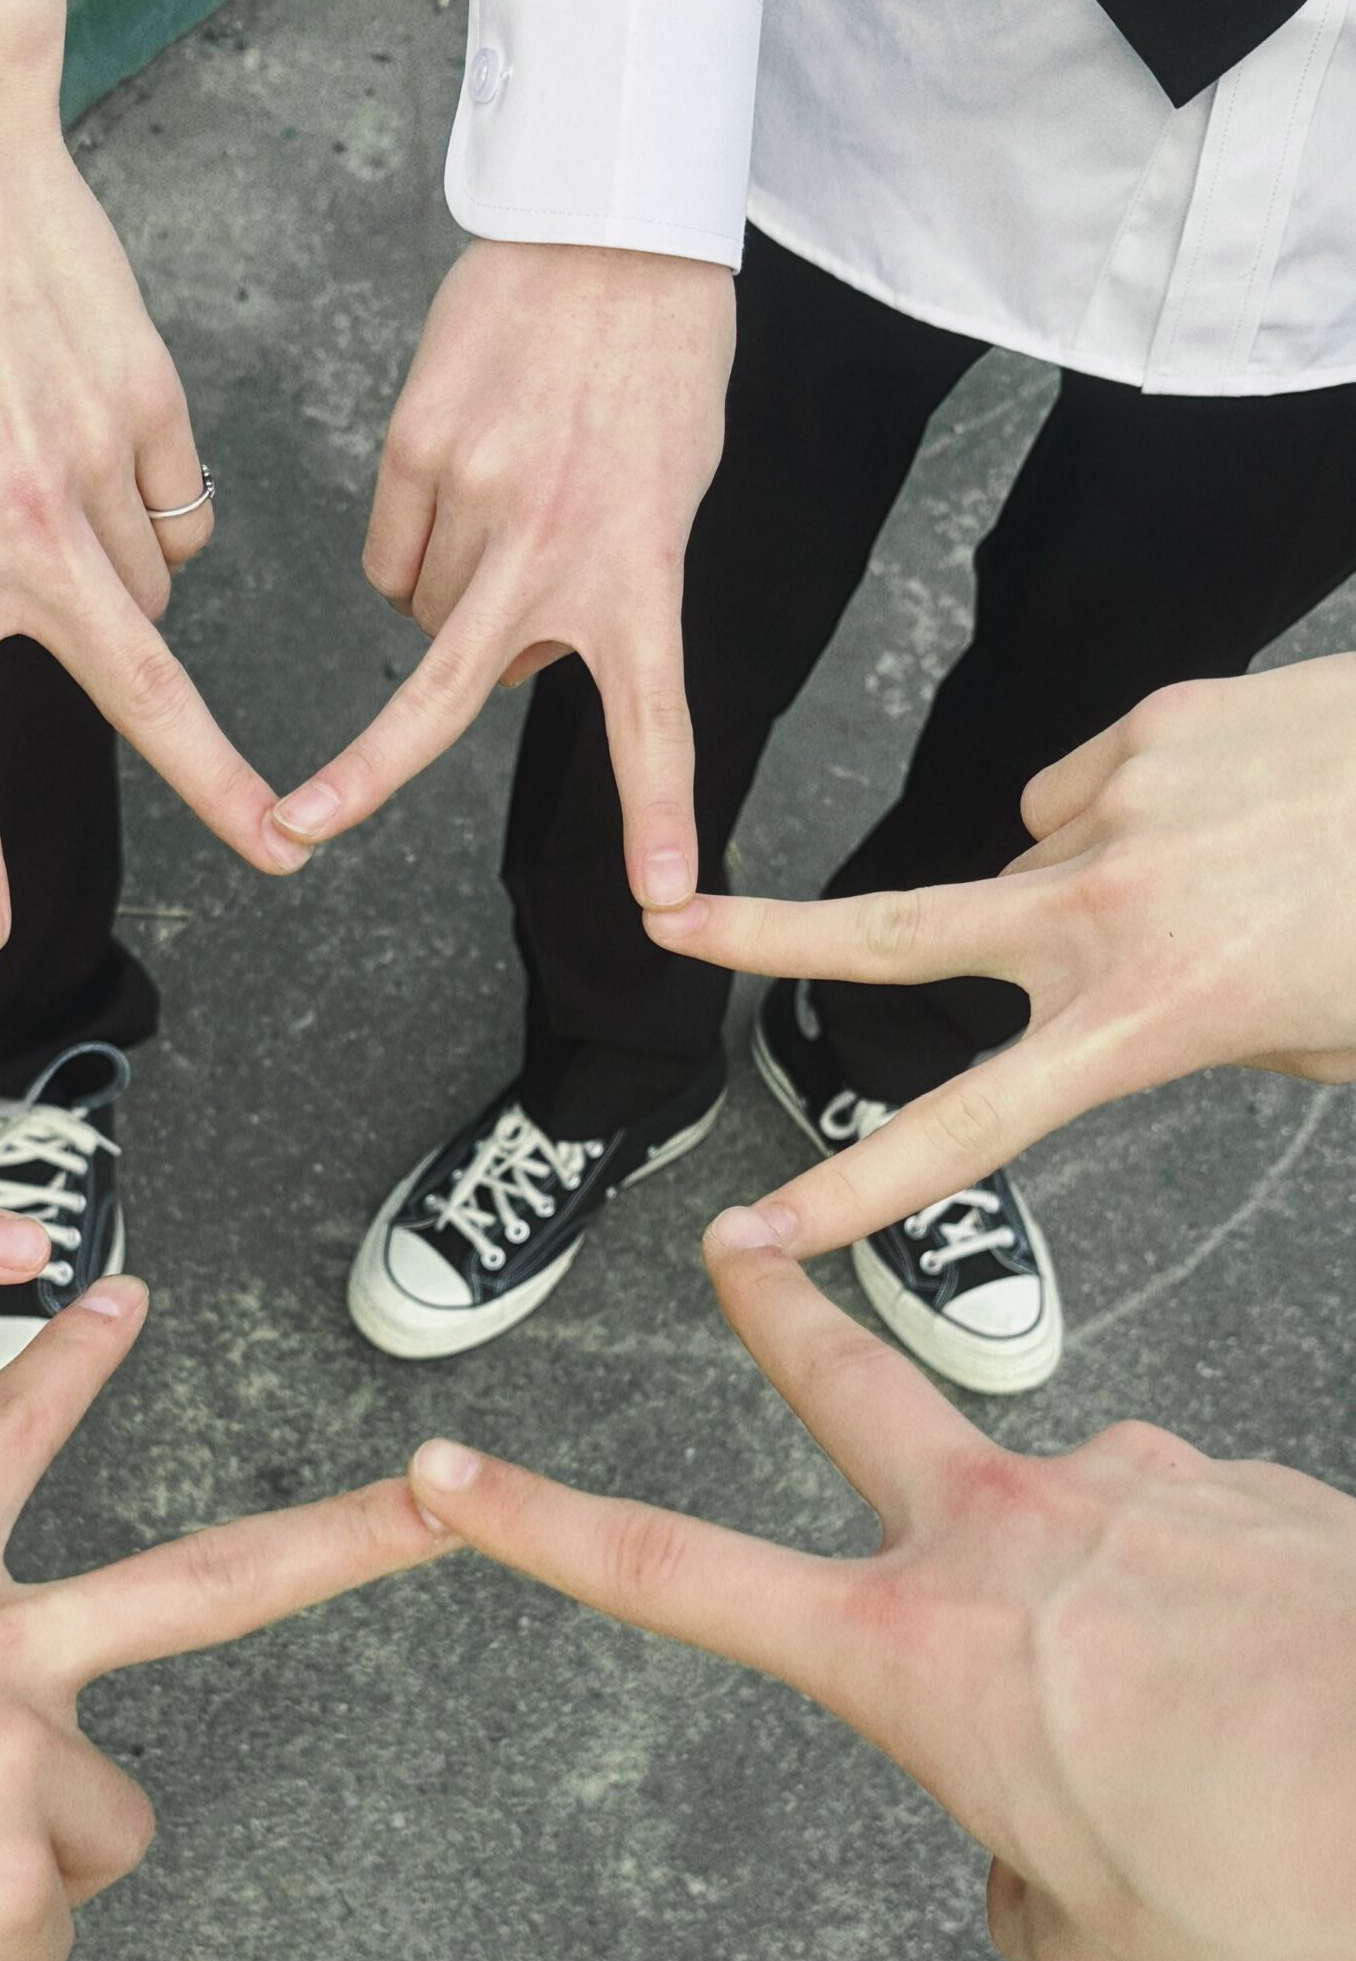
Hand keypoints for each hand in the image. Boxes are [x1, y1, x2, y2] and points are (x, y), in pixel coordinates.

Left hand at [0, 0, 304, 927]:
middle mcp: (24, 520)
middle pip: (142, 686)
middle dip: (221, 782)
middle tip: (285, 842)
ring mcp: (105, 459)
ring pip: (150, 583)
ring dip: (118, 585)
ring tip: (48, 489)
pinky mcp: (157, 398)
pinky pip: (179, 502)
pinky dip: (148, 503)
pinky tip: (91, 432)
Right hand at [271, 240, 733, 907]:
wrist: (616, 223)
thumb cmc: (657, 368)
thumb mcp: (666, 494)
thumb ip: (604, 587)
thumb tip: (507, 658)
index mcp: (641, 567)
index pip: (656, 716)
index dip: (659, 813)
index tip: (665, 902)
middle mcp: (552, 544)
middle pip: (446, 689)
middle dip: (364, 774)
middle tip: (298, 828)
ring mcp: (476, 493)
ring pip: (419, 614)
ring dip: (443, 604)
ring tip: (503, 515)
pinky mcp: (417, 443)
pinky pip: (386, 553)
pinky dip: (409, 550)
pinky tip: (455, 487)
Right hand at [408, 1216, 1355, 1960]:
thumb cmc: (1278, 1878)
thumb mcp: (1109, 1957)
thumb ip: (1030, 1903)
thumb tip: (1029, 1872)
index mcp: (918, 1652)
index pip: (675, 1571)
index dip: (541, 1524)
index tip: (448, 1468)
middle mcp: (1002, 1532)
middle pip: (848, 1382)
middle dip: (772, 1315)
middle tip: (733, 1252)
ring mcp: (1128, 1482)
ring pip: (1075, 1530)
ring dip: (1102, 1604)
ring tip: (1207, 1726)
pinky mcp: (1240, 1480)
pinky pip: (1200, 1553)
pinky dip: (1215, 1618)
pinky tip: (1278, 1689)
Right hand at [643, 657, 1355, 1249]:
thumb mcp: (1324, 1039)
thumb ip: (1205, 1029)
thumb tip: (1129, 981)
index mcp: (1154, 1016)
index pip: (967, 1129)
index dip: (852, 1194)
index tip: (755, 1236)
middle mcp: (1107, 910)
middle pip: (892, 931)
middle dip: (765, 932)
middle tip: (669, 921)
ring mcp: (1118, 802)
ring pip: (1043, 859)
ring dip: (1094, 882)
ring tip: (1225, 868)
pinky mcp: (1150, 724)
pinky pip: (1097, 786)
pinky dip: (1140, 806)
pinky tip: (1231, 802)